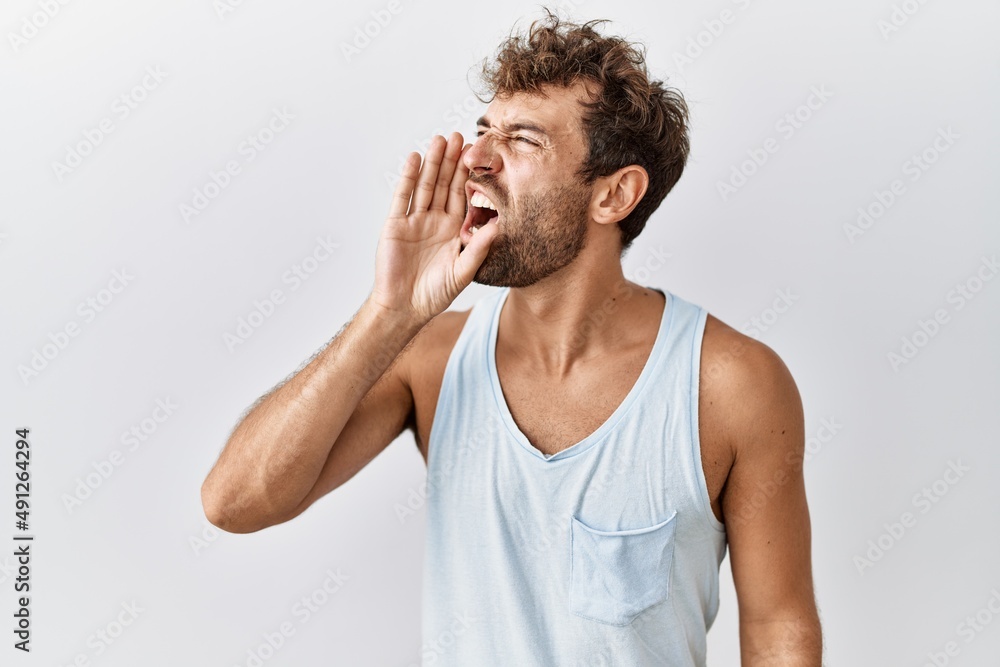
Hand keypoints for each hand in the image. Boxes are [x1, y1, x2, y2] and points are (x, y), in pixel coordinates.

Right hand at [369, 132, 497, 322]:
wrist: (404, 307)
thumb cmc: (435, 294)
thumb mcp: (463, 271)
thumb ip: (479, 248)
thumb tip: (499, 227)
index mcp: (454, 229)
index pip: (463, 195)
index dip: (469, 175)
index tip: (478, 154)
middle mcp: (436, 220)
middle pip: (444, 184)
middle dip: (452, 161)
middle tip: (460, 136)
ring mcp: (415, 220)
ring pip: (425, 185)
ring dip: (432, 163)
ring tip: (439, 139)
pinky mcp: (396, 224)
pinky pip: (403, 196)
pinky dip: (408, 177)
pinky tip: (414, 159)